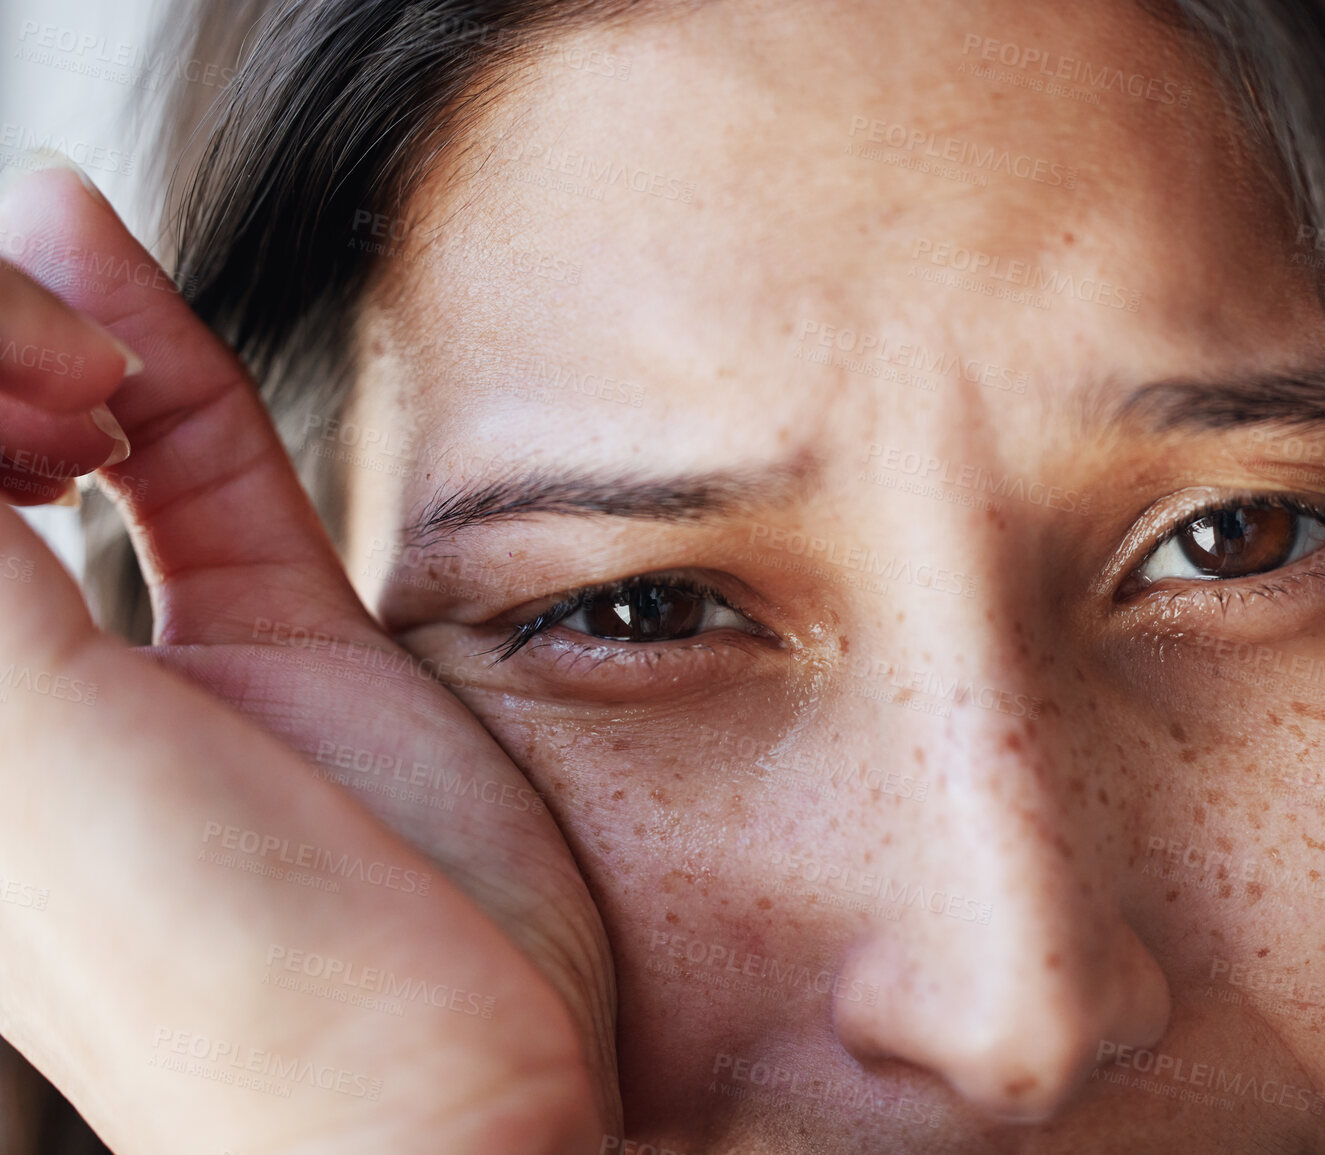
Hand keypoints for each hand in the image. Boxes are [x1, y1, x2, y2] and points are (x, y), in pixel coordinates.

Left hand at [0, 159, 618, 1153]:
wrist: (433, 1097)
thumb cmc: (221, 977)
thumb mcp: (26, 749)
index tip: (31, 424)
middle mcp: (9, 672)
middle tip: (62, 410)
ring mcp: (145, 645)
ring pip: (53, 424)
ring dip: (53, 342)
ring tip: (92, 375)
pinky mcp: (279, 642)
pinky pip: (193, 465)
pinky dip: (151, 352)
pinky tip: (109, 273)